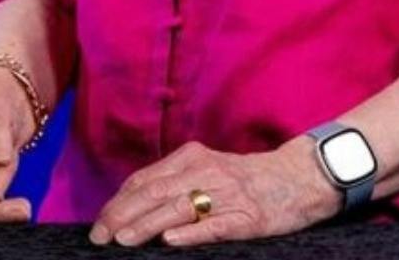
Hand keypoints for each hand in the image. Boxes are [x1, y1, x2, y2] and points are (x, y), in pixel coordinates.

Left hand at [89, 137, 335, 246]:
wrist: (299, 177)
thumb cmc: (245, 178)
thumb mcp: (206, 169)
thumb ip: (173, 182)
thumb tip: (131, 204)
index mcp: (191, 158)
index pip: (145, 180)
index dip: (118, 202)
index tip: (99, 223)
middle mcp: (206, 172)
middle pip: (155, 193)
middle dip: (123, 215)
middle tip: (100, 236)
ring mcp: (228, 194)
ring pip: (179, 208)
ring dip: (148, 225)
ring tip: (124, 240)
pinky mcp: (249, 217)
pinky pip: (216, 225)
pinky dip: (192, 233)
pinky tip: (171, 241)